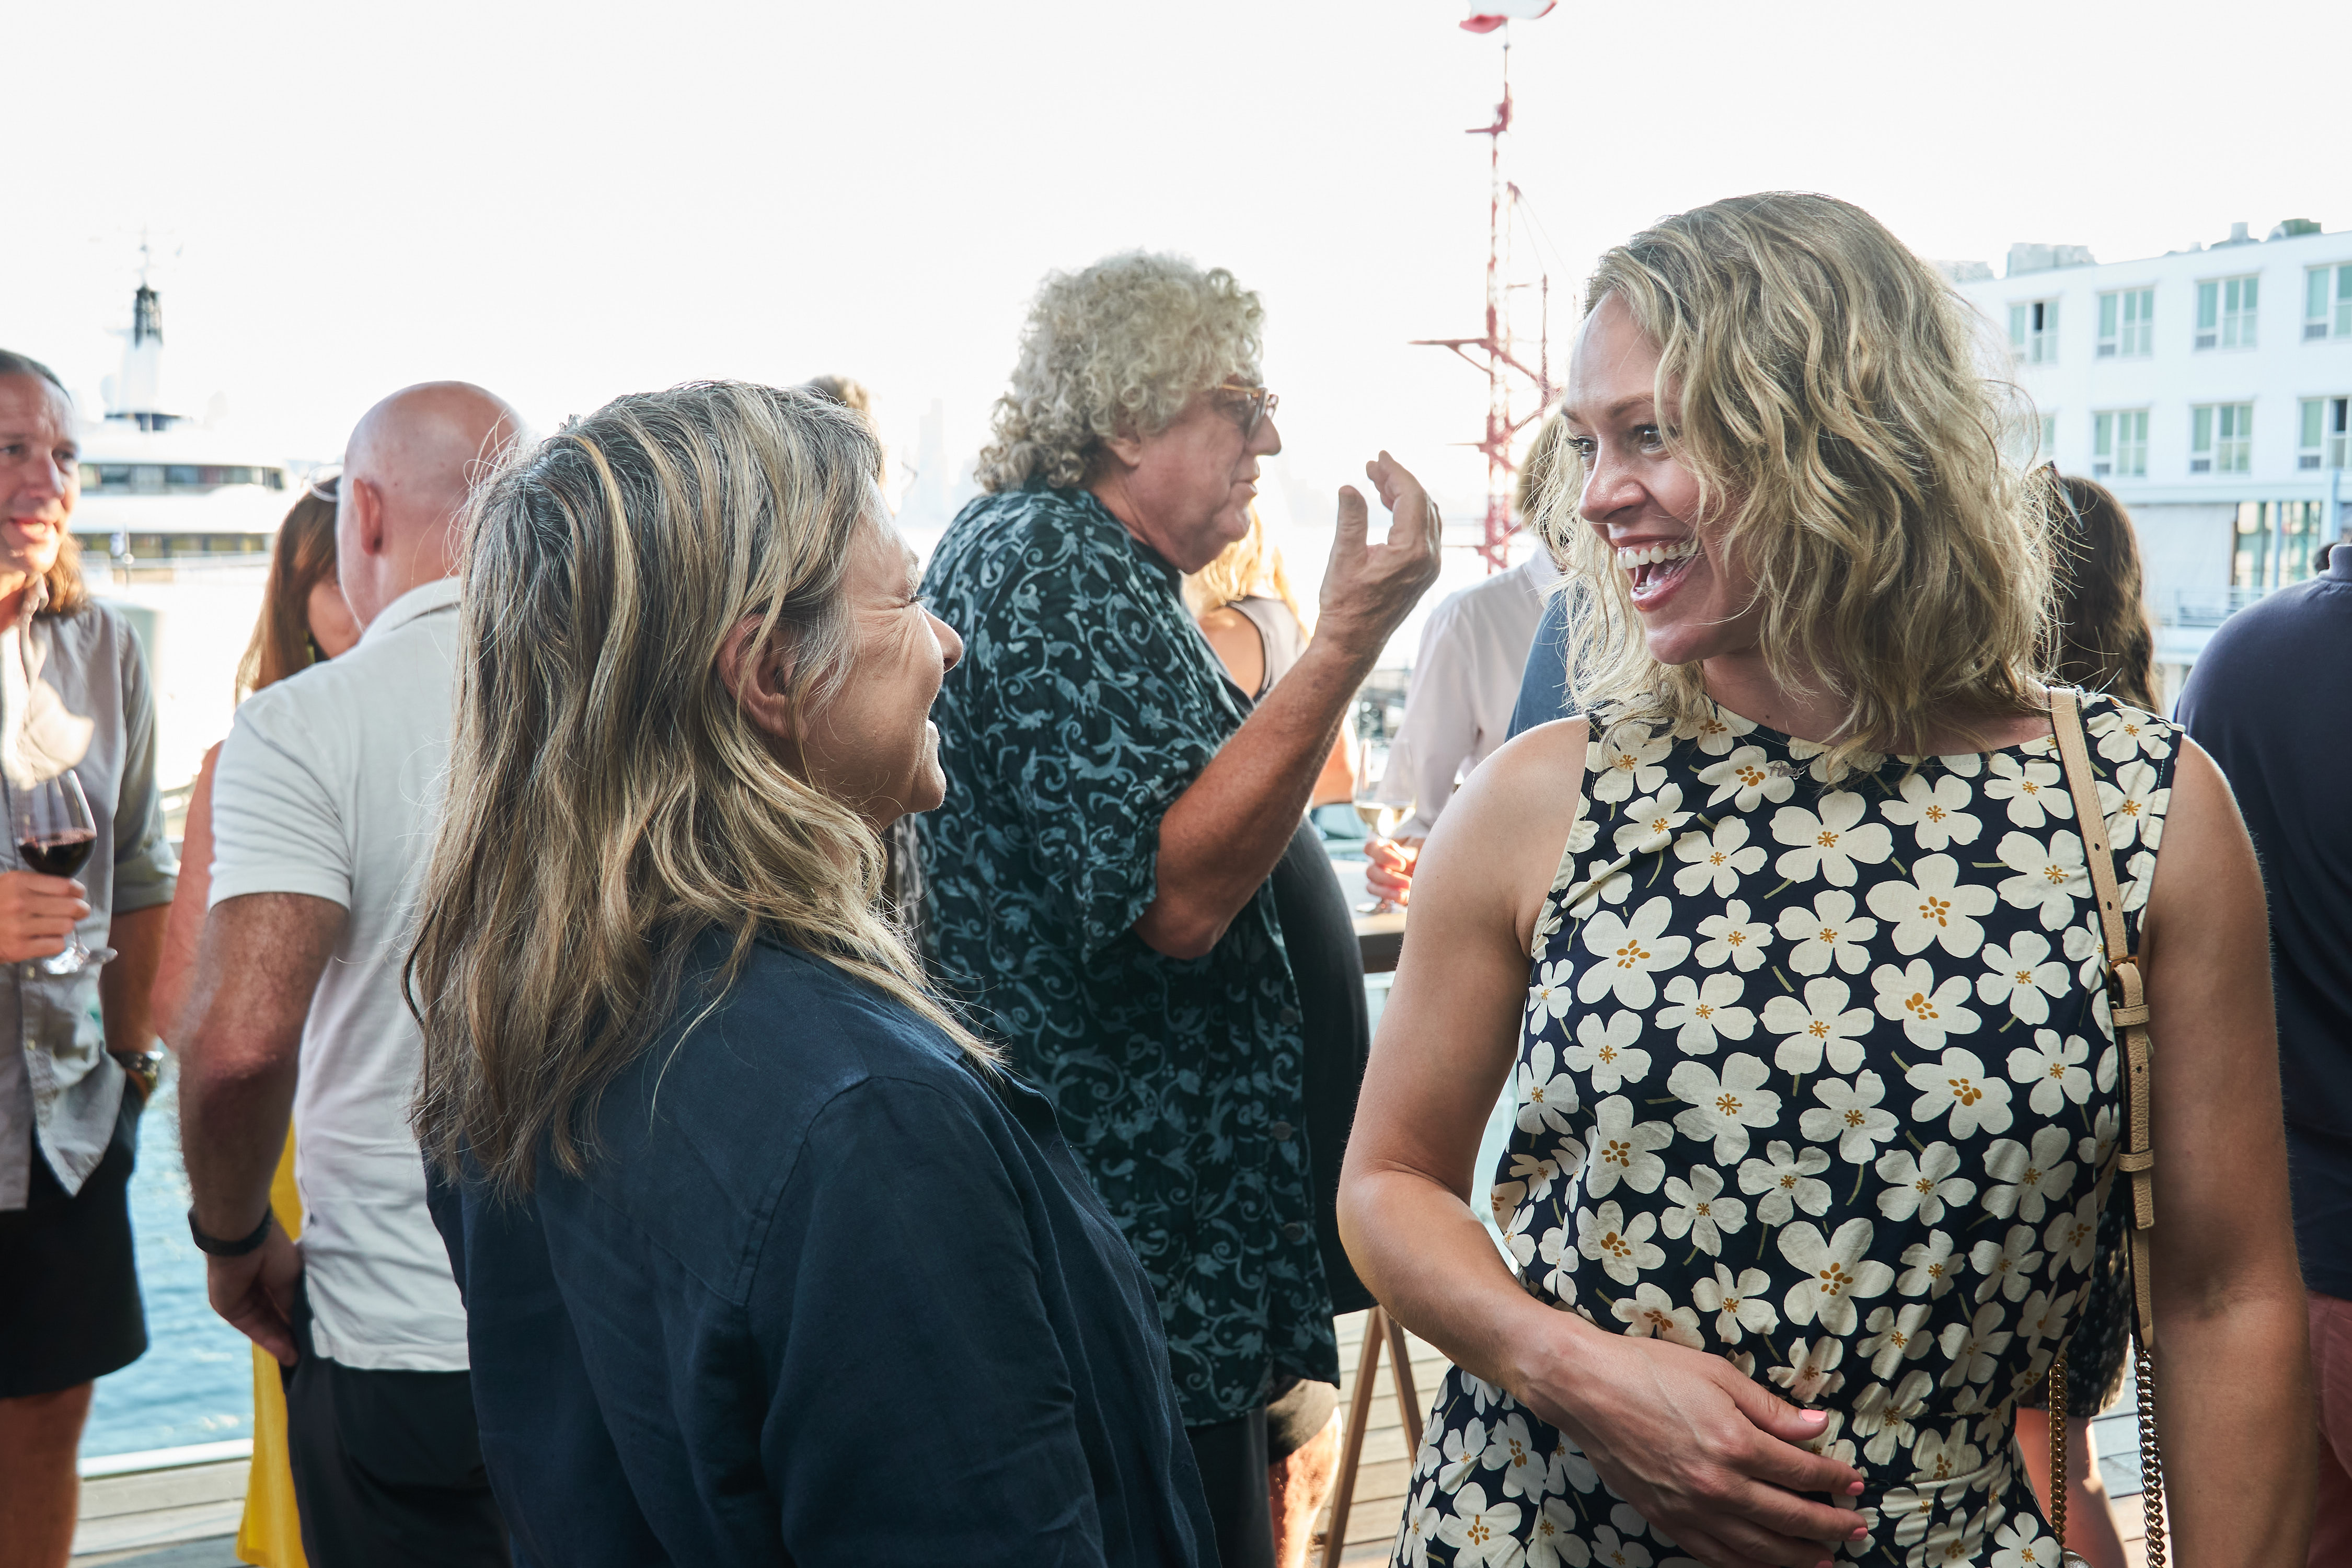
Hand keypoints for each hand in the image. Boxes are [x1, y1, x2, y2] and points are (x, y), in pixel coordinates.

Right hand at [0, 869, 86, 962]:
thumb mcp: (6, 884)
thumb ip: (34, 884)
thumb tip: (70, 889)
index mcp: (18, 882)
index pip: (66, 886)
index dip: (78, 891)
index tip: (78, 895)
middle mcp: (19, 903)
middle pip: (72, 907)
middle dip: (79, 910)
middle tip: (77, 912)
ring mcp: (18, 927)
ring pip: (66, 926)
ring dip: (65, 927)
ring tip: (54, 926)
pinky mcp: (18, 949)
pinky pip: (56, 945)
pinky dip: (55, 943)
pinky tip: (45, 939)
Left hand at [207, 1223, 302, 1366]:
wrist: (243, 1242)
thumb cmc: (274, 1253)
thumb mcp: (292, 1281)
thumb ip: (292, 1305)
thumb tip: (300, 1329)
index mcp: (274, 1275)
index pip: (287, 1303)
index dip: (300, 1319)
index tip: (316, 1336)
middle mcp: (259, 1288)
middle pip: (276, 1318)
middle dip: (292, 1335)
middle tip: (310, 1353)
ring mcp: (244, 1300)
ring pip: (266, 1326)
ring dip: (282, 1343)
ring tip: (300, 1359)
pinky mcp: (230, 1310)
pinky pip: (253, 1329)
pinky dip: (270, 1341)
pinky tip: (287, 1353)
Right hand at [1316, 452, 1442, 657]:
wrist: (1352, 642)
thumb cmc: (1345, 605)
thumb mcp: (1343, 558)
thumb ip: (1350, 520)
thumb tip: (1349, 487)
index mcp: (1412, 552)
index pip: (1412, 497)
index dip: (1395, 473)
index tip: (1377, 458)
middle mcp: (1429, 558)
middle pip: (1423, 503)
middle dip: (1399, 480)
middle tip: (1373, 466)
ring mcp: (1430, 566)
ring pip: (1425, 517)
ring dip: (1404, 496)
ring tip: (1377, 482)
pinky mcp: (1424, 572)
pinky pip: (1424, 532)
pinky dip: (1408, 513)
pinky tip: (1388, 506)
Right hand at [1364, 837, 1420, 906]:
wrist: (1431, 870)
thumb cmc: (1422, 854)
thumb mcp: (1418, 849)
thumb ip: (1405, 850)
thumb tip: (1391, 847)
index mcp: (1382, 849)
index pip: (1370, 848)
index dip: (1382, 856)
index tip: (1401, 864)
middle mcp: (1376, 865)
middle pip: (1371, 871)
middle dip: (1389, 878)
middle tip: (1409, 882)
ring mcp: (1378, 881)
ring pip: (1372, 887)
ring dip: (1388, 891)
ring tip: (1406, 893)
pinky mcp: (1385, 893)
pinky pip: (1382, 897)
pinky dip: (1394, 897)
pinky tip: (1406, 897)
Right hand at [1524, 1332, 1866, 1567]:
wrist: (1586, 1388)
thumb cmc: (1649, 1371)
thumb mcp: (1718, 1374)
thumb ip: (1770, 1408)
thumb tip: (1817, 1426)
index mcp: (1734, 1443)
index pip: (1800, 1470)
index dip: (1833, 1478)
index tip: (1853, 1482)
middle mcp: (1717, 1484)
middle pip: (1788, 1516)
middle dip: (1829, 1525)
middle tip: (1855, 1529)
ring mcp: (1690, 1508)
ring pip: (1757, 1548)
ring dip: (1796, 1556)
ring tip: (1824, 1559)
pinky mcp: (1666, 1519)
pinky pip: (1716, 1554)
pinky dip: (1747, 1564)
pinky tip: (1764, 1563)